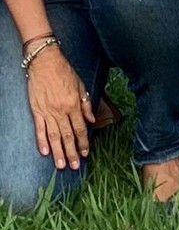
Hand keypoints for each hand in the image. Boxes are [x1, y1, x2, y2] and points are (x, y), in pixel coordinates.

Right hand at [26, 47, 94, 170]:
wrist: (45, 63)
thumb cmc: (65, 73)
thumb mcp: (81, 86)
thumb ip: (86, 104)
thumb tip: (92, 120)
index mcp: (74, 105)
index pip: (80, 128)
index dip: (83, 142)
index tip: (85, 153)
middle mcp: (61, 111)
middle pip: (68, 136)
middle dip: (71, 152)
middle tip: (74, 166)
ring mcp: (47, 112)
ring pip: (54, 136)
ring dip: (58, 151)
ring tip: (60, 165)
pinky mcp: (36, 110)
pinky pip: (39, 128)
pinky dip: (41, 141)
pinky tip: (45, 152)